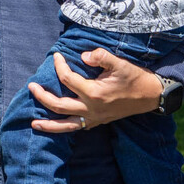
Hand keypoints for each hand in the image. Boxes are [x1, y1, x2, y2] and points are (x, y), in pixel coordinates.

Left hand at [28, 49, 161, 132]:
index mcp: (94, 93)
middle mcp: (92, 109)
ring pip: (67, 125)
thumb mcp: (120, 63)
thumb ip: (100, 56)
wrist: (152, 95)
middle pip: (59, 105)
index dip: (59, 65)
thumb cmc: (135, 77)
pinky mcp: (99, 121)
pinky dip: (64, 128)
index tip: (57, 55)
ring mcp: (95, 118)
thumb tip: (83, 55)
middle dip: (42, 96)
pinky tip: (55, 127)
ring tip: (33, 124)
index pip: (67, 78)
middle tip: (31, 86)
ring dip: (49, 125)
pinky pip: (78, 127)